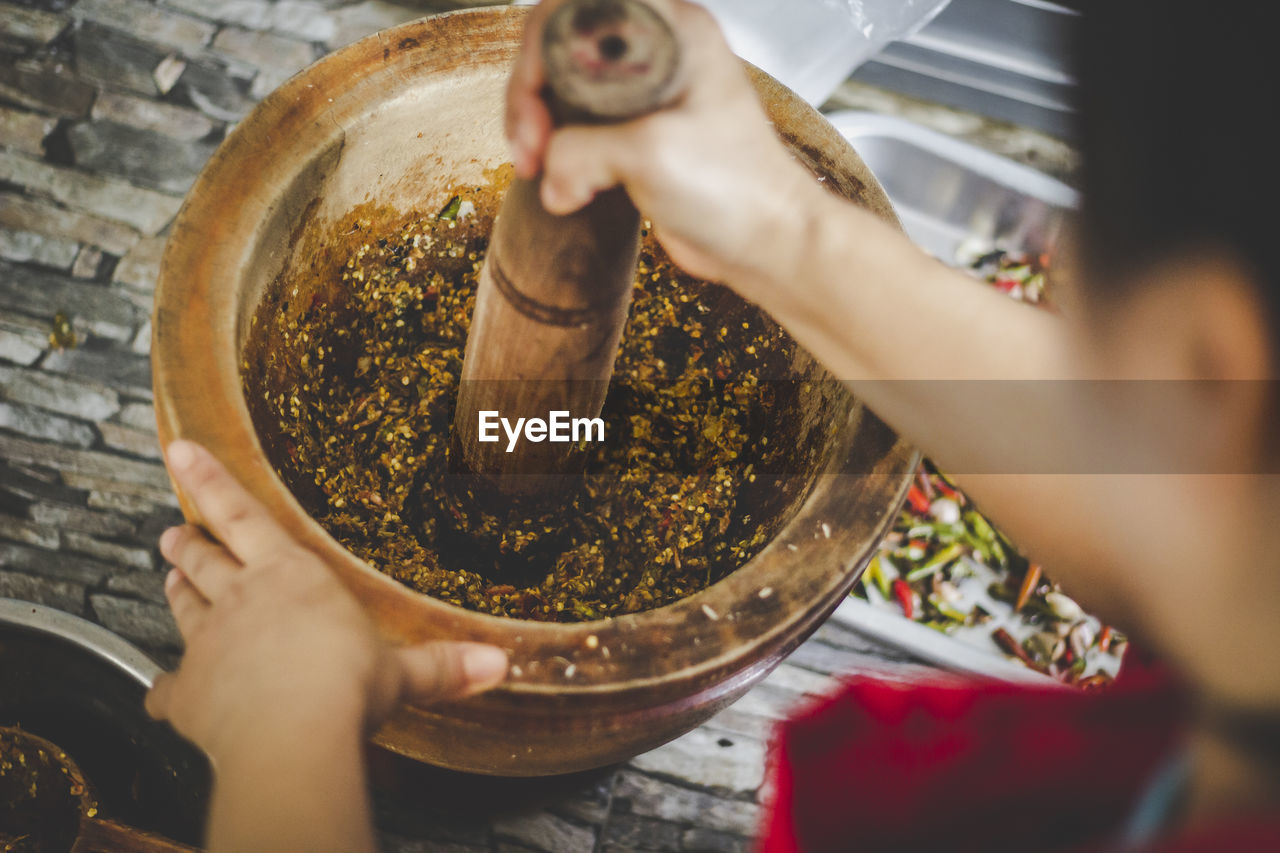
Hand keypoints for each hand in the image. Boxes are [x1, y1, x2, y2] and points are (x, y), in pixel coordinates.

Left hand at [146, 440, 508, 764]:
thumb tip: (497, 663)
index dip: (209, 479)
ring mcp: (208, 643)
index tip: (180, 448)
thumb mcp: (398, 673)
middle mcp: (242, 598)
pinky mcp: (189, 692)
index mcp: (291, 575)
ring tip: (167, 578)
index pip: (242, 514)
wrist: (291, 733)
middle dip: (189, 542)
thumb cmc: (345, 688)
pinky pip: (169, 687)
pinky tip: (160, 695)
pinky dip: (165, 690)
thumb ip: (441, 665)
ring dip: (177, 590)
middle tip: (172, 532)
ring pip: (186, 605)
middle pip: (206, 559)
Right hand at [506, 0, 822, 289]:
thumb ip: (583, 149)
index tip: (534, 98)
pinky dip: (560, 153)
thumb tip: (550, 170)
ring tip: (540, 169)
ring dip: (541, 128)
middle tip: (532, 147)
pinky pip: (580, 128)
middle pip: (562, 47)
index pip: (578, 6)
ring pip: (564, 90)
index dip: (541, 48)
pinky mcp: (638, 133)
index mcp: (673, 32)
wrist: (767, 242)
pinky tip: (561, 184)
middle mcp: (658, 52)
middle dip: (533, 96)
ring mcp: (647, 94)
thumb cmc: (738, 190)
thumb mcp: (651, 155)